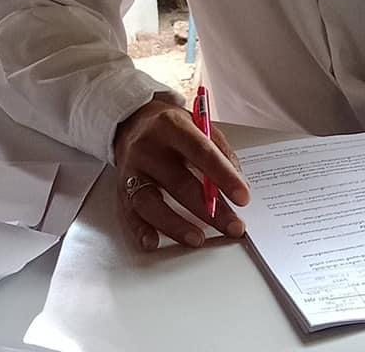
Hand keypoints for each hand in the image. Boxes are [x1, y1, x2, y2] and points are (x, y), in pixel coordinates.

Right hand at [114, 98, 249, 250]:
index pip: (202, 152)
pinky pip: (130, 212)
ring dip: (176, 224)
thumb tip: (238, 183)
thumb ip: (219, 151)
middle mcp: (149, 147)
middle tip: (233, 226)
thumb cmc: (173, 127)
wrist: (134, 121)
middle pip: (180, 182)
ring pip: (151, 201)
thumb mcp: (199, 126)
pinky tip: (153, 242)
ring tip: (198, 239)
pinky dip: (141, 230)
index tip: (242, 198)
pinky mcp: (121, 187)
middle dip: (209, 209)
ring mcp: (132, 168)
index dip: (223, 176)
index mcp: (173, 125)